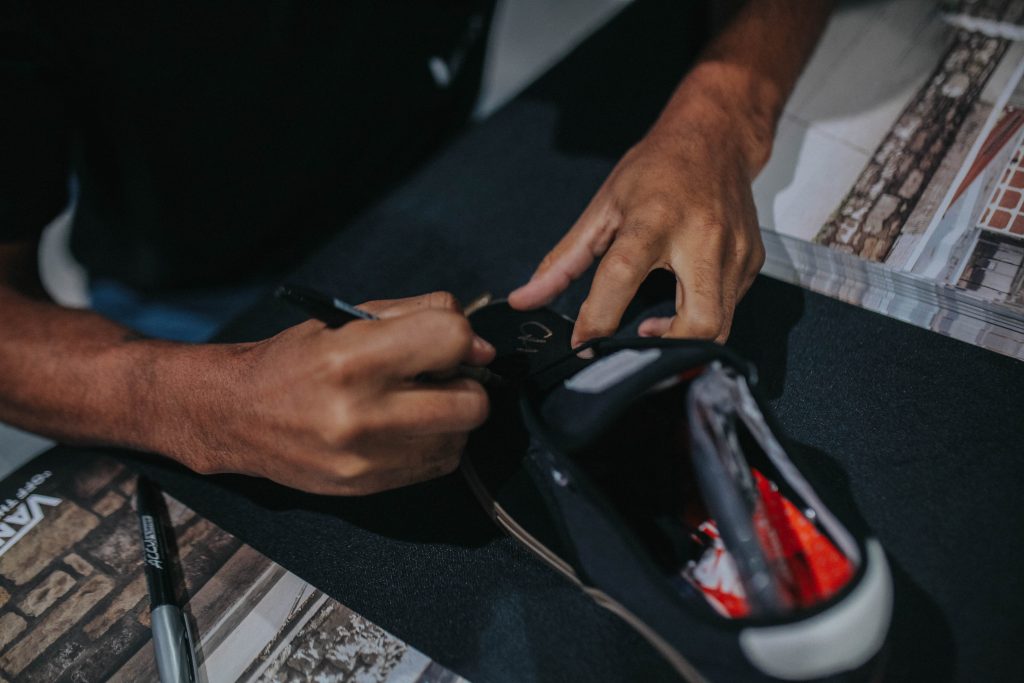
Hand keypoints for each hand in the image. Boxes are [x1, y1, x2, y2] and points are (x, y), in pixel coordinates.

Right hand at [169, 292, 494, 494]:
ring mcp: (366, 457)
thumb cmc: (298, 360)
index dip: (460, 335)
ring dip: (451, 418)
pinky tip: (404, 427)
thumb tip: (479, 345)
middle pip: (471, 403)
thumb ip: (419, 316)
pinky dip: (434, 443)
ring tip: (415, 402)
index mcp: (353, 357)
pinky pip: (438, 465)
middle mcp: (361, 413)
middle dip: (466, 384)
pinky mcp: (368, 485)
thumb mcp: (349, 317)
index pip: (452, 338)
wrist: (238, 416)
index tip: (447, 341)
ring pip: (460, 438)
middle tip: (437, 376)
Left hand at [509, 100, 765, 345]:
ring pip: (719, 327)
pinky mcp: (752, 262)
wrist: (716, 137)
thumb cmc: (656, 169)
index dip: (599, 320)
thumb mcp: (603, 207)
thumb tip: (525, 298)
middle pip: (698, 322)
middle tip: (635, 346)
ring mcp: (734, 252)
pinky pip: (729, 310)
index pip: (623, 278)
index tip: (584, 344)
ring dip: (683, 341)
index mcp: (654, 219)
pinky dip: (702, 319)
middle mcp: (702, 237)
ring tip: (653, 328)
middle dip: (666, 351)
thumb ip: (564, 260)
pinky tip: (680, 303)